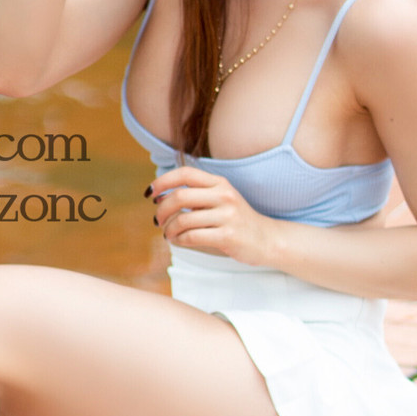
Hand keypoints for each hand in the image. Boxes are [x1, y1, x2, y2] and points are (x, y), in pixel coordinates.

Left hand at [150, 166, 277, 264]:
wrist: (266, 239)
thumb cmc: (236, 220)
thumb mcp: (221, 199)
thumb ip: (196, 195)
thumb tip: (160, 197)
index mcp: (220, 183)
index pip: (185, 174)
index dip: (163, 181)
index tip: (149, 194)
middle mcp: (224, 195)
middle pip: (180, 197)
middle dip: (161, 210)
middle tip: (157, 221)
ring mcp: (227, 216)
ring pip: (183, 220)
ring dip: (168, 229)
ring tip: (168, 234)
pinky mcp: (227, 236)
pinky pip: (192, 237)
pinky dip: (179, 240)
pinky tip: (178, 241)